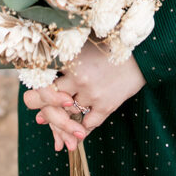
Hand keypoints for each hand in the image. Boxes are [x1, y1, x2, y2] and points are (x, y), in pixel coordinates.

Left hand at [23, 39, 145, 151]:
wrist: (142, 53)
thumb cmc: (110, 46)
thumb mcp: (84, 46)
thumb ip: (64, 58)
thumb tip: (42, 77)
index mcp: (70, 59)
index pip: (42, 81)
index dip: (36, 92)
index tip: (34, 98)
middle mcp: (78, 78)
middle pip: (50, 102)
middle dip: (45, 110)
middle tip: (42, 116)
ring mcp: (92, 94)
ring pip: (67, 115)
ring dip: (63, 122)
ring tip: (61, 125)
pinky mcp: (106, 105)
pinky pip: (87, 124)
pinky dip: (80, 129)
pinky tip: (78, 130)